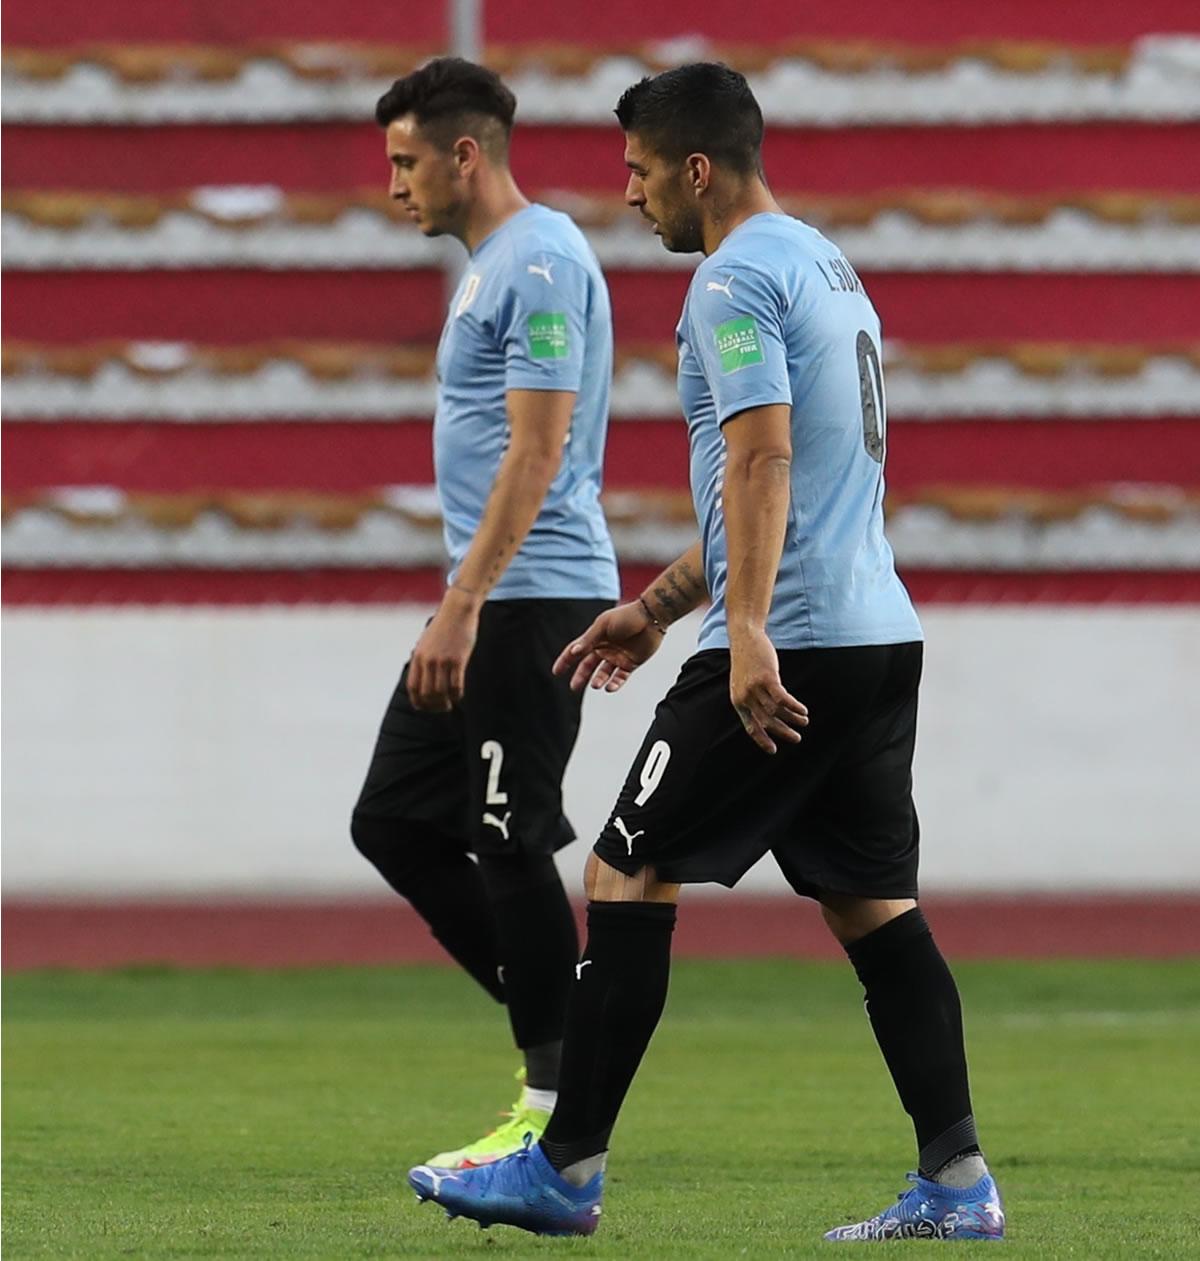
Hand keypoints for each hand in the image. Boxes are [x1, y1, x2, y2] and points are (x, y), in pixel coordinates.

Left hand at [407, 588, 480, 711]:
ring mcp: (442, 660)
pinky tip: (459, 695)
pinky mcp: (457, 659)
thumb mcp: (426, 642)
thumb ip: (423, 660)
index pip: (413, 687)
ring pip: (440, 692)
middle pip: (426, 693)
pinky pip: (455, 685)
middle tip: (441, 707)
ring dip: (445, 703)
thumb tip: (424, 678)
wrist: (457, 610)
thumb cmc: (444, 626)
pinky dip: (456, 695)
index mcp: (417, 657)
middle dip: (433, 706)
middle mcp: (427, 661)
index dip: (418, 702)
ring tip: (450, 704)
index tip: (425, 707)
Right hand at [553, 600, 664, 692]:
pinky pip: (620, 678)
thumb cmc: (627, 617)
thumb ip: (588, 639)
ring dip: (598, 680)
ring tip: (596, 685)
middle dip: (580, 677)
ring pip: (603, 673)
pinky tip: (609, 687)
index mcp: (595, 638)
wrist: (651, 618)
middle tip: (574, 688)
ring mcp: (617, 657)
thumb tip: (573, 651)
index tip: (556, 672)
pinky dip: (614, 684)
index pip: (576, 651)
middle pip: (588, 665)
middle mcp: (605, 648)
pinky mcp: (630, 664)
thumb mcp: (603, 625)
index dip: (565, 661)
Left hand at [729, 627, 808, 753]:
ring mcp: (755, 688)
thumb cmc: (747, 661)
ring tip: (804, 721)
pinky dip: (794, 707)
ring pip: (777, 711)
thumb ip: (752, 698)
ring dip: (792, 718)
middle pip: (766, 721)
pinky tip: (803, 710)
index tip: (773, 750)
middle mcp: (745, 697)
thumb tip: (767, 715)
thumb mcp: (743, 683)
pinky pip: (783, 699)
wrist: (745, 638)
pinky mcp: (767, 678)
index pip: (750, 726)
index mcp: (738, 701)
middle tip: (796, 738)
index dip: (762, 739)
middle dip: (783, 732)